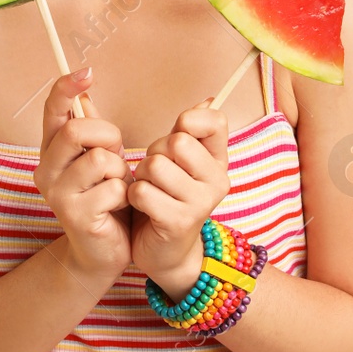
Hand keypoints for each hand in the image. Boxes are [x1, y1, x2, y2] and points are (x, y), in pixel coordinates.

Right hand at [35, 66, 132, 285]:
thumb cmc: (106, 199)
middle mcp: (45, 169)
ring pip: (98, 160)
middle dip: (108, 137)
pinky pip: (112, 188)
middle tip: (116, 156)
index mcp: (52, 150)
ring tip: (118, 186)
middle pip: (76, 131)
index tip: (87, 72)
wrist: (103, 251)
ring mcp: (56, 194)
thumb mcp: (102, 158)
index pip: (53, 110)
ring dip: (119, 171)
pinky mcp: (74, 215)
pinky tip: (118, 207)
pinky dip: (124, 195)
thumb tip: (84, 88)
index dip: (66, 88)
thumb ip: (92, 128)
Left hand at [127, 99, 229, 299]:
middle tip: (155, 174)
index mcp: (219, 161)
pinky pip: (142, 191)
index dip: (188, 122)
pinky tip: (142, 208)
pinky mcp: (179, 221)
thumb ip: (190, 132)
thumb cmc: (168, 199)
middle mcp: (217, 180)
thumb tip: (210, 99)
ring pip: (155, 166)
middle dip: (154, 153)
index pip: (215, 121)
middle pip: (176, 141)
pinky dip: (133, 197)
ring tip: (149, 191)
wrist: (167, 253)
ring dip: (141, 177)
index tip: (177, 139)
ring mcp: (200, 202)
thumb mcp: (181, 163)